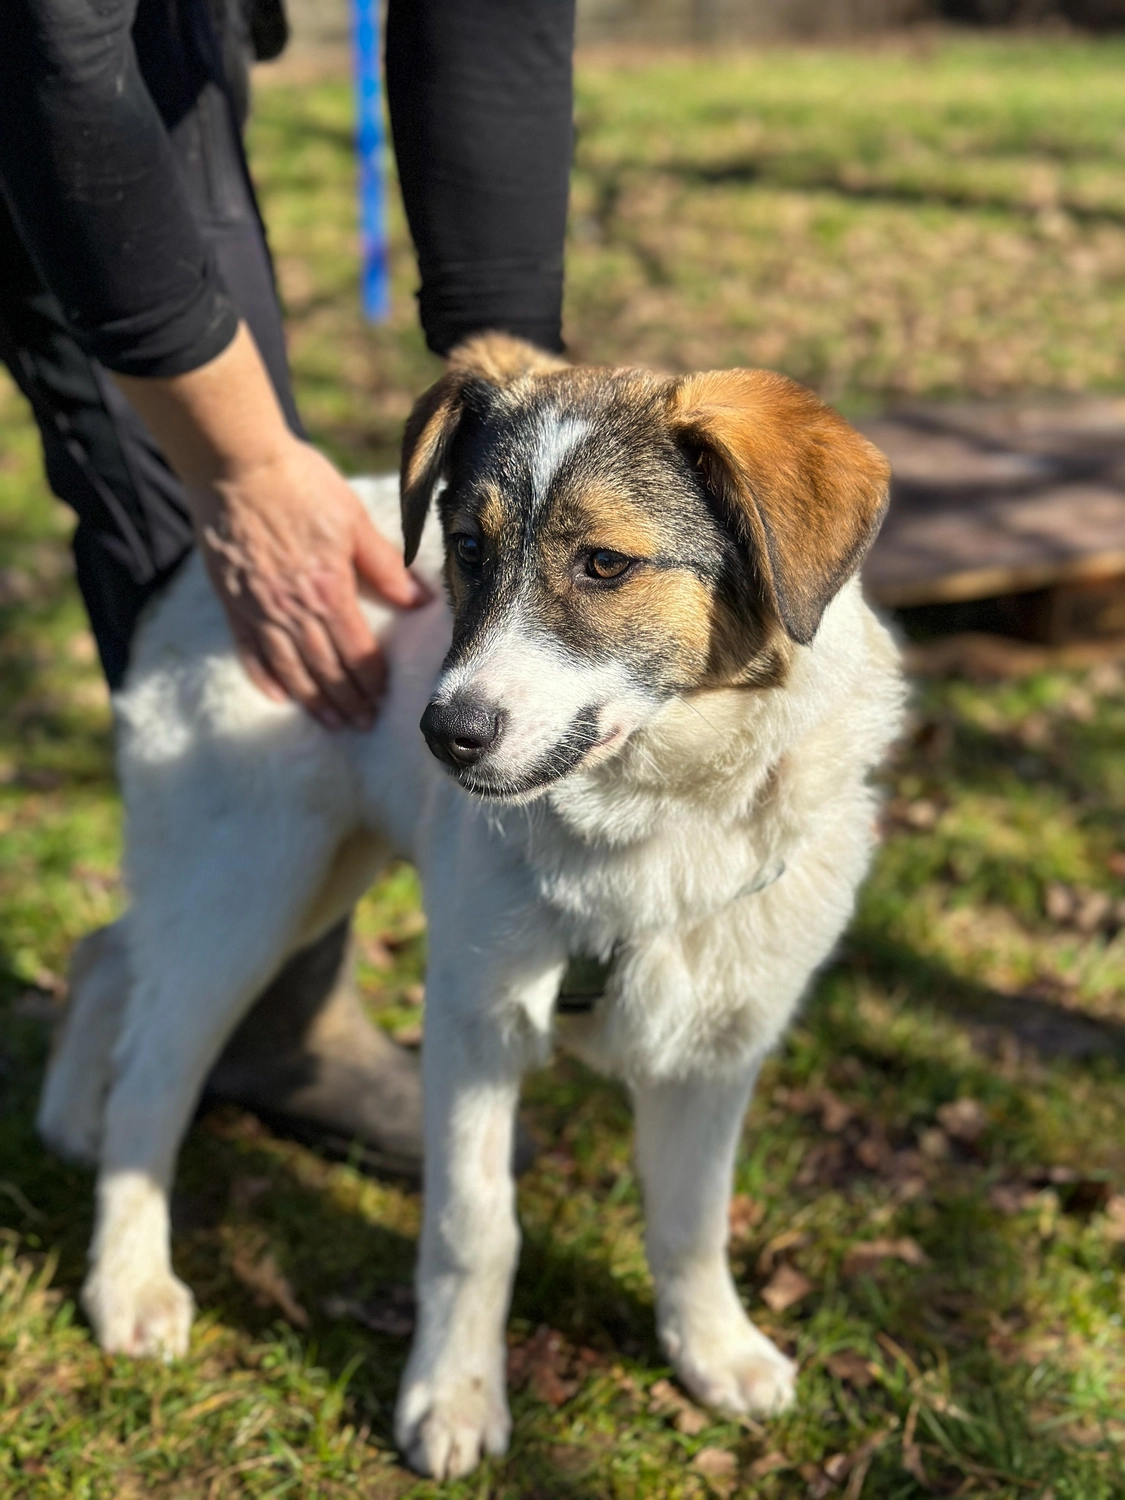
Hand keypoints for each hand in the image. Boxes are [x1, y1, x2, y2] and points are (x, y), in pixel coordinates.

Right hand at [111, 323, 425, 730]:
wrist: (235, 464)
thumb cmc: (300, 484)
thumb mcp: (353, 519)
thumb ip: (385, 565)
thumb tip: (420, 600)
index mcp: (329, 590)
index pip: (357, 651)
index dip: (372, 680)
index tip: (385, 701)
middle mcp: (293, 610)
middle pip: (326, 668)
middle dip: (348, 701)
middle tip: (363, 725)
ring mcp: (259, 609)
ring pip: (290, 668)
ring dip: (313, 700)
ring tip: (332, 722)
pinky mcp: (232, 602)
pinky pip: (249, 651)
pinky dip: (265, 678)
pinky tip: (280, 696)